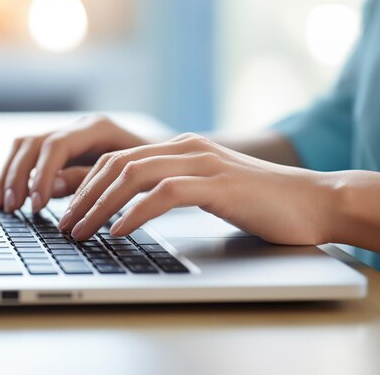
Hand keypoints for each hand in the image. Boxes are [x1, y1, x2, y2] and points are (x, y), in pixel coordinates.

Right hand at [0, 115, 149, 212]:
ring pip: (25, 147)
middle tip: (14, 208)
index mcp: (97, 128)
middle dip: (19, 176)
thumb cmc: (156, 167)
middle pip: (33, 143)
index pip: (57, 145)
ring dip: (11, 176)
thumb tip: (52, 187)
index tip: (37, 204)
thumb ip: (91, 179)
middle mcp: (78, 128)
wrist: (170, 158)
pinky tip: (11, 200)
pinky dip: (16, 177)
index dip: (43, 175)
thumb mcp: (131, 176)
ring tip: (6, 207)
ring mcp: (69, 137)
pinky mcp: (63, 152)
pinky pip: (30, 157)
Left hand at [58, 133, 332, 244]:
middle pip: (118, 164)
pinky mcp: (217, 184)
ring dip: (100, 205)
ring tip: (81, 230)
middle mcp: (188, 148)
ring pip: (134, 175)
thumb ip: (175, 190)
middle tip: (66, 224)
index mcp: (182, 148)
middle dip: (84, 195)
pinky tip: (120, 231)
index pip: (121, 159)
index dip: (88, 183)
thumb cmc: (262, 202)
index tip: (70, 209)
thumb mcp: (210, 190)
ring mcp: (203, 163)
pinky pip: (164, 194)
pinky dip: (136, 212)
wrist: (314, 201)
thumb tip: (135, 209)